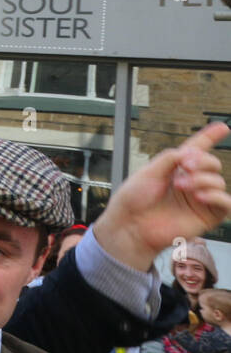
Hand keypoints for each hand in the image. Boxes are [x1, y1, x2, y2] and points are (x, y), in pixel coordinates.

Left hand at [92, 122, 229, 271]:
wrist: (130, 225)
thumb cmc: (134, 199)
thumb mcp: (149, 171)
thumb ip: (171, 158)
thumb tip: (191, 152)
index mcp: (176, 168)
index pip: (197, 149)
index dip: (209, 137)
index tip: (222, 126)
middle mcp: (191, 181)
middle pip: (212, 163)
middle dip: (202, 161)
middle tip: (185, 166)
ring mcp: (200, 199)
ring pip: (218, 181)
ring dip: (202, 180)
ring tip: (181, 186)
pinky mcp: (206, 216)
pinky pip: (226, 204)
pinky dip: (217, 196)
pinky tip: (200, 196)